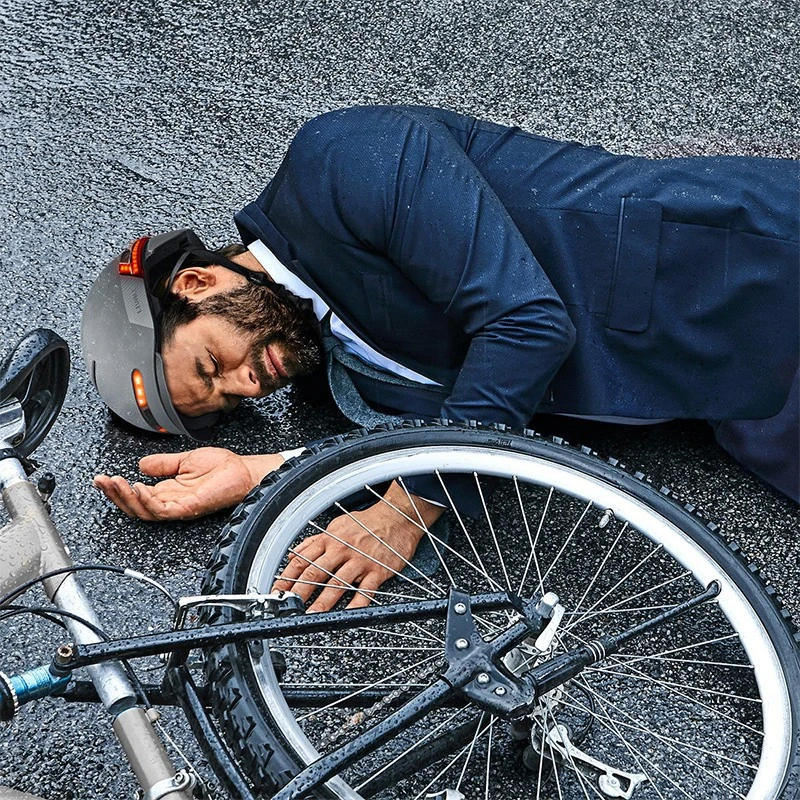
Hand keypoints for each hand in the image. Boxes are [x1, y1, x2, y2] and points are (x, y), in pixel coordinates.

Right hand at [94, 447, 285, 520]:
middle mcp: (171, 501)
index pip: (136, 495)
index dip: (117, 488)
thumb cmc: (223, 467)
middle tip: (101, 481)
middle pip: (135, 506)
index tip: (101, 478)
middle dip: (114, 495)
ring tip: (114, 483)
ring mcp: (179, 506)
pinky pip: (162, 509)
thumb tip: (141, 465)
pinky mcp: (188, 508)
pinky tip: (137, 487)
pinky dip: (147, 500)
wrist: (244, 471)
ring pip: (144, 510)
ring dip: (126, 498)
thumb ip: (162, 464)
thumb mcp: (185, 460)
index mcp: (169, 491)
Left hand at [273, 482, 443, 611]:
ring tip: (311, 616)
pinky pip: (365, 591)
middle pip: (316, 573)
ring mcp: (360, 561)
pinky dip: (356, 604)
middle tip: (289, 607)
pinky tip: (347, 615)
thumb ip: (314, 541)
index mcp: (330, 539)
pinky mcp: (378, 570)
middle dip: (299, 592)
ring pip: (337, 584)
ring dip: (323, 602)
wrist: (397, 516)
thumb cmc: (368, 522)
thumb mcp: (337, 525)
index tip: (277, 591)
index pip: (302, 560)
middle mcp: (342, 550)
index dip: (287, 577)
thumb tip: (293, 554)